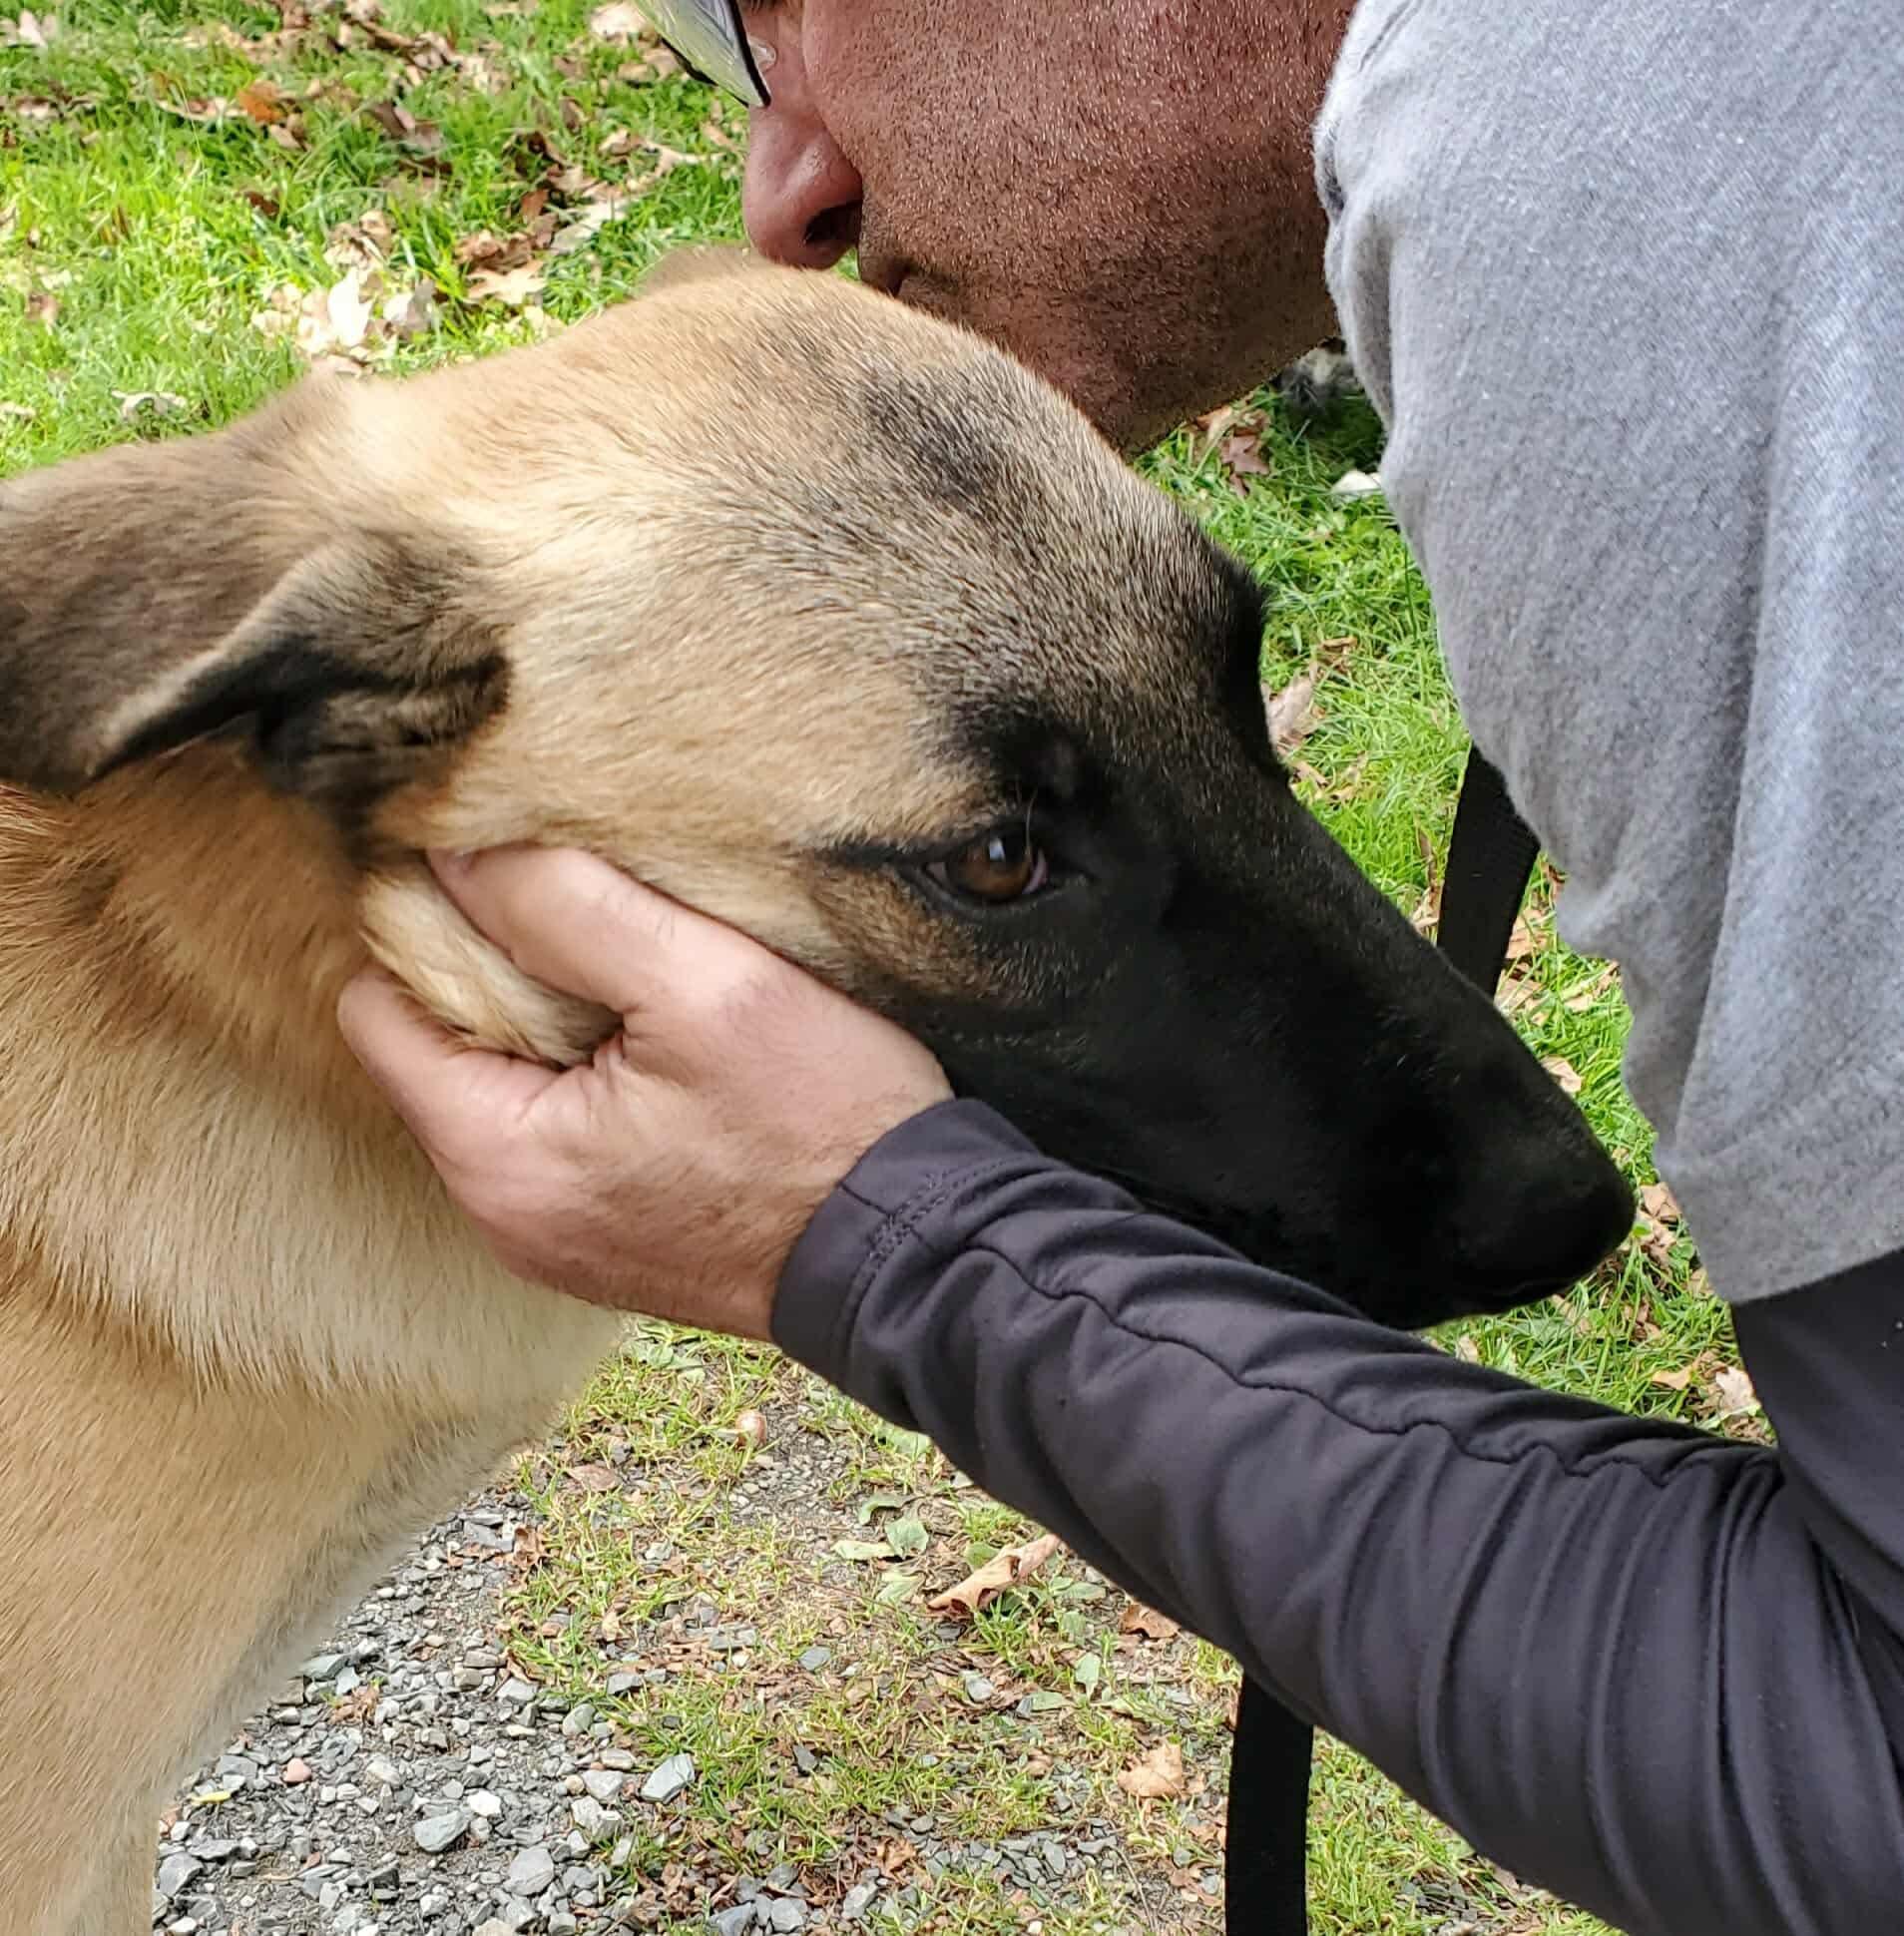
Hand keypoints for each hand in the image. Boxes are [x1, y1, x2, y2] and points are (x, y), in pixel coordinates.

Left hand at [336, 849, 950, 1335]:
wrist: (918, 1252)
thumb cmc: (823, 1121)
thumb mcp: (703, 984)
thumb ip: (566, 908)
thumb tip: (455, 850)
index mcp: (497, 1159)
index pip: (377, 1010)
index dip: (429, 925)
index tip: (514, 884)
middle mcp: (502, 1215)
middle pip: (435, 1052)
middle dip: (493, 975)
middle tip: (594, 929)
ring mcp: (554, 1237)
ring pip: (499, 1089)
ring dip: (548, 1025)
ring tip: (641, 988)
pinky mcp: (607, 1238)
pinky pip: (554, 1132)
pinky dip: (589, 1078)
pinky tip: (665, 1051)